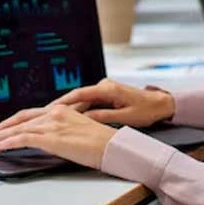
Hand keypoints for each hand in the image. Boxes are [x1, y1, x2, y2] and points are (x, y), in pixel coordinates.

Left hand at [0, 104, 116, 168]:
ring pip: (18, 129)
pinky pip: (22, 139)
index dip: (14, 122)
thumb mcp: (79, 128)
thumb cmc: (101, 142)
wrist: (112, 146)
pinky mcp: (51, 138)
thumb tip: (50, 137)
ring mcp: (52, 124)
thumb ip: (63, 129)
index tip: (4, 128)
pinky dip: (7, 143)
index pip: (31, 114)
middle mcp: (55, 113)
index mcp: (61, 110)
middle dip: (2, 128)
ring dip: (0, 137)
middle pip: (21, 119)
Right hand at [52, 79, 174, 127]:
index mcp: (108, 89)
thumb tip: (85, 119)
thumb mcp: (125, 116)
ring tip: (50, 118)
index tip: (48, 109)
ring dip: (67, 108)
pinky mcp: (106, 93)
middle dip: (59, 106)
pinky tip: (68, 117)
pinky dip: (77, 108)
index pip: (80, 94)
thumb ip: (104, 116)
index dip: (63, 102)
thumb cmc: (146, 110)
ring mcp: (105, 88)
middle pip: (77, 96)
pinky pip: (88, 101)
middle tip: (43, 115)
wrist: (160, 103)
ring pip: (81, 99)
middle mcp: (104, 85)